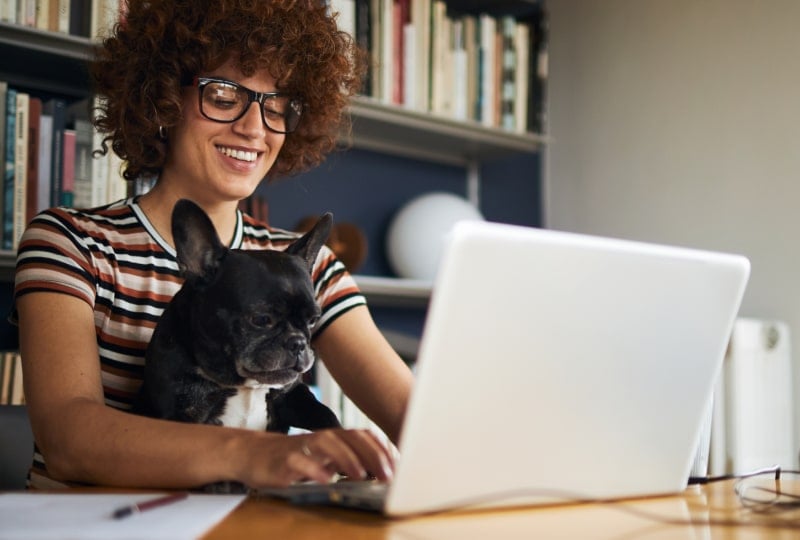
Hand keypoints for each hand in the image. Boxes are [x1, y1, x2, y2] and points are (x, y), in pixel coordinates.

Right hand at [236, 428, 395, 487]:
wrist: (254, 454)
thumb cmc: (296, 459)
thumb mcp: (325, 459)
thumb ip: (348, 462)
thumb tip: (381, 473)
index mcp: (335, 437)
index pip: (364, 436)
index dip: (382, 449)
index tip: (398, 467)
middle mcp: (321, 437)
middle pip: (351, 438)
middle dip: (372, 456)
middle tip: (387, 475)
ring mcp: (302, 446)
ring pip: (328, 444)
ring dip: (347, 458)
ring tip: (361, 475)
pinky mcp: (284, 460)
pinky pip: (300, 462)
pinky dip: (314, 470)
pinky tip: (326, 480)